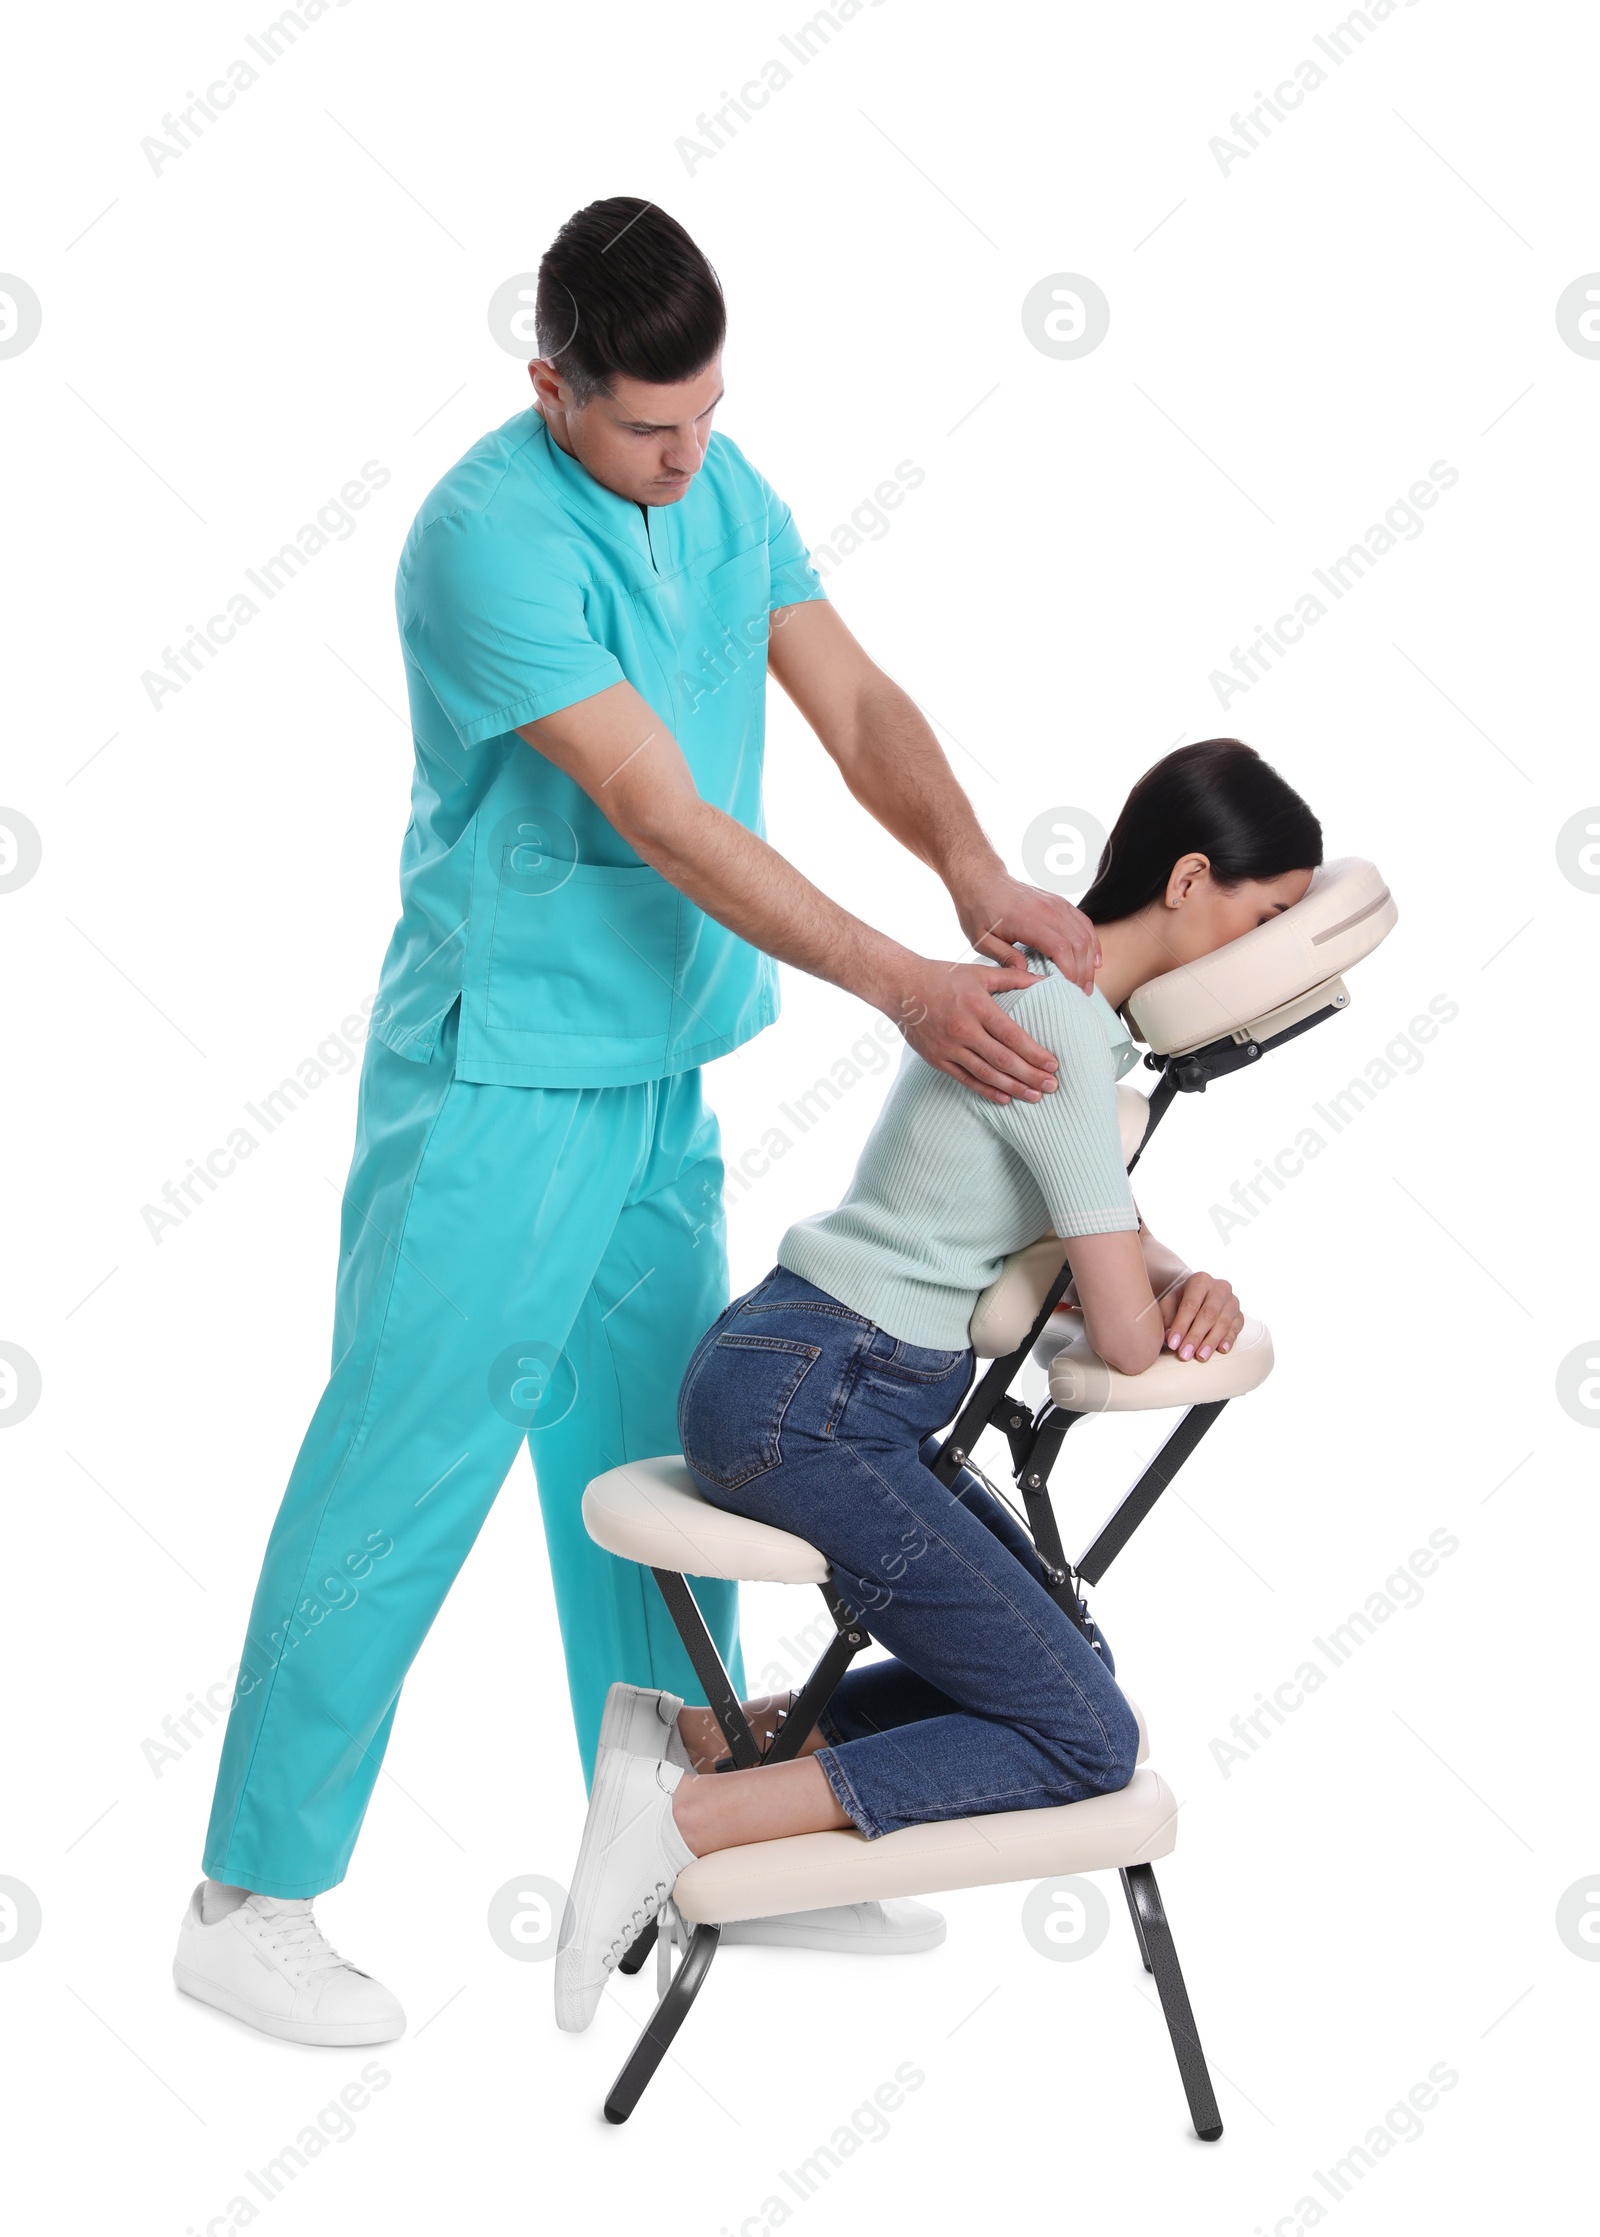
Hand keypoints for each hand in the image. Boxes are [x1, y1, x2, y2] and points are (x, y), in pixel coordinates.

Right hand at [889, 956, 1063, 1103]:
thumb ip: (1013, 978)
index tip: (1053, 1065)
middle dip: (1030, 1075)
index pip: (1012, 1036)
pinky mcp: (937, 1059)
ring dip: (1013, 1087)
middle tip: (1052, 1087)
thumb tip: (1045, 980)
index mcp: (978, 1007)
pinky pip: (966, 1080)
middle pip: (1003, 1060)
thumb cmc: (944, 977)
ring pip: (986, 1074)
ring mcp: (949, 1048)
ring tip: (1035, 1097)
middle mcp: (963, 1030)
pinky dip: (986, 1090)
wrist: (901, 987)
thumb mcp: (980, 973)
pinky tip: (1005, 1099)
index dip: (1035, 1053)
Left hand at [951, 867, 1101, 997]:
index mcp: (1028, 920)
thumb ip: (1003, 956)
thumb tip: (1025, 972)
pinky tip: (1094, 960)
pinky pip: (1084, 923)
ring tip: (1087, 984)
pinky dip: (1092, 942)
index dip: (1069, 971)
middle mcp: (1048, 909)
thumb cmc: (978, 910)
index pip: (1060, 947)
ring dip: (1089, 961)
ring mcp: (1057, 904)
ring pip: (1084, 934)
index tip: (1070, 990)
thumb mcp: (980, 939)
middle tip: (1081, 994)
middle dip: (1083, 972)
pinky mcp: (1060, 903)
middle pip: (1078, 944)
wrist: (982, 880)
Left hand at [1156, 1271, 1243, 1361]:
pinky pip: (1236, 1328)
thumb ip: (1167, 1318)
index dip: (1181, 1325)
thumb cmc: (1181, 1301)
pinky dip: (1229, 1340)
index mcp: (1200, 1281)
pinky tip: (1221, 1350)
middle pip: (1208, 1314)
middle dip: (1195, 1336)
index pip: (1190, 1305)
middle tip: (1185, 1354)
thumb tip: (1169, 1336)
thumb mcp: (1170, 1303)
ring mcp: (1232, 1301)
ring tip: (1200, 1357)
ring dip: (1211, 1342)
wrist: (1200, 1296)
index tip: (1172, 1344)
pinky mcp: (1240, 1315)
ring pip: (1223, 1323)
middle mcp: (1219, 1288)